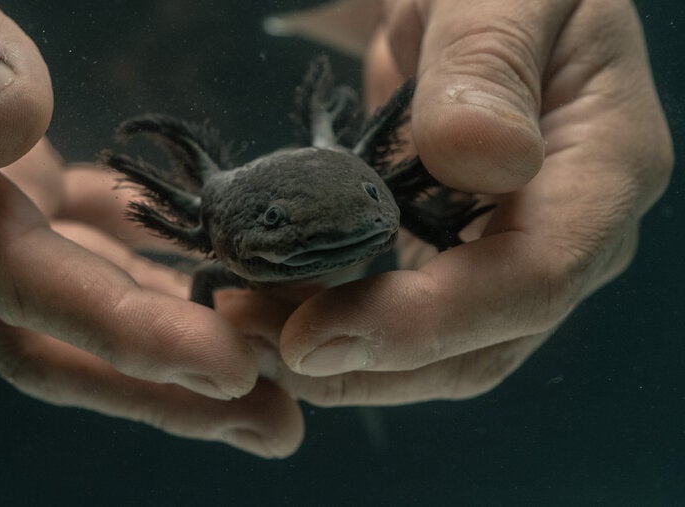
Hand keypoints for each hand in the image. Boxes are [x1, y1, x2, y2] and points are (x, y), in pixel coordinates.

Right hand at [0, 0, 301, 457]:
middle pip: (73, 343)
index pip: (37, 297)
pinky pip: (97, 244)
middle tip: (276, 424)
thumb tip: (7, 126)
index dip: (136, 341)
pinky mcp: (22, 194)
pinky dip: (156, 264)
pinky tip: (218, 276)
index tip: (234, 370)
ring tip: (269, 375)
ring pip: (96, 301)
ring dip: (180, 340)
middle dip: (173, 392)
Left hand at [229, 0, 672, 404]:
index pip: (530, 279)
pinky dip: (339, 328)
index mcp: (603, 169)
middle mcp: (569, 235)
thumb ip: (490, 64)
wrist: (480, 2)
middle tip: (260, 349)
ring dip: (345, 363)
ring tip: (254, 336)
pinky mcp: (460, 259)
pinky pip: (406, 318)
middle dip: (368, 365)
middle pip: (479, 345)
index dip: (426, 324)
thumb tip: (483, 158)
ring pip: (438, 354)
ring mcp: (512, 255)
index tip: (317, 338)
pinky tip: (277, 313)